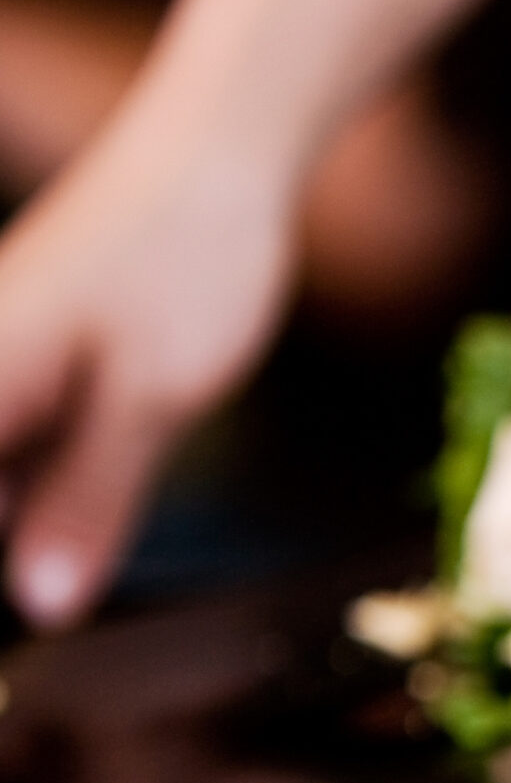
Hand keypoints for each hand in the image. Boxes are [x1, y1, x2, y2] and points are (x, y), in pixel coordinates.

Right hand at [0, 122, 296, 627]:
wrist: (218, 157)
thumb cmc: (187, 261)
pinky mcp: (29, 358)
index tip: (27, 625)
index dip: (3, 577)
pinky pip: (17, 446)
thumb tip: (39, 605)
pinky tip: (86, 513)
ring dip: (29, 526)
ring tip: (91, 531)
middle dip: (19, 550)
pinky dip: (43, 490)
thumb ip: (89, 504)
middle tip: (63, 598)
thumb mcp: (150, 401)